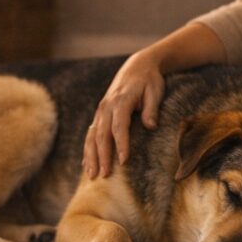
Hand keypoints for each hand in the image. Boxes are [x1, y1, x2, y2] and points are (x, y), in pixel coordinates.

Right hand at [83, 51, 164, 177]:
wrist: (138, 66)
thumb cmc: (149, 80)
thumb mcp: (155, 91)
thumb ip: (151, 108)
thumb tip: (150, 126)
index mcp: (121, 100)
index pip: (120, 126)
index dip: (121, 144)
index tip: (124, 161)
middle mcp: (107, 106)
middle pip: (102, 134)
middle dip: (102, 156)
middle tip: (104, 175)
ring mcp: (101, 110)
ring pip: (92, 136)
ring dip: (91, 156)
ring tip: (92, 175)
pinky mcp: (100, 114)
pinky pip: (90, 134)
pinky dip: (87, 150)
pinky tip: (86, 165)